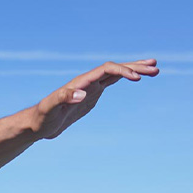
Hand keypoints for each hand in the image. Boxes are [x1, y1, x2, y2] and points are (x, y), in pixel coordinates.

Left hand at [32, 59, 157, 139]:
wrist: (37, 124)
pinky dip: (124, 78)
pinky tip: (135, 78)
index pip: (105, 70)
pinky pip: (110, 82)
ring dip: (133, 70)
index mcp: (80, 83)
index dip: (122, 71)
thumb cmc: (41, 117)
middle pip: (114, 69)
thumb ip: (63, 98)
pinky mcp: (91, 96)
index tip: (137, 79)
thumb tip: (82, 94)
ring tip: (154, 69)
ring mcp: (90, 88)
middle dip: (134, 67)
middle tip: (155, 68)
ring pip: (115, 74)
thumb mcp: (49, 109)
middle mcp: (86, 82)